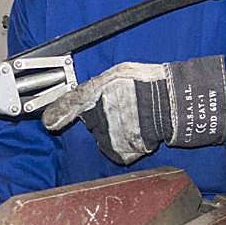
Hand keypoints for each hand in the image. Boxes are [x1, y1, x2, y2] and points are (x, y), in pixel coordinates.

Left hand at [41, 56, 225, 163]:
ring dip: (115, 133)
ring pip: (104, 138)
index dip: (58, 113)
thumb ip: (98, 85)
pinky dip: (127, 146)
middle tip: (125, 111)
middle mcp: (100, 112)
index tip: (50, 121)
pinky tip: (139, 133)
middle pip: (92, 122)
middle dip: (103, 119)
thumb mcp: (120, 73)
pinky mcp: (121, 150)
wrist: (175, 103)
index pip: (71, 103)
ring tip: (136, 121)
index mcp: (99, 89)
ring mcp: (109, 133)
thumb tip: (81, 95)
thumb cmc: (151, 84)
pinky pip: (117, 152)